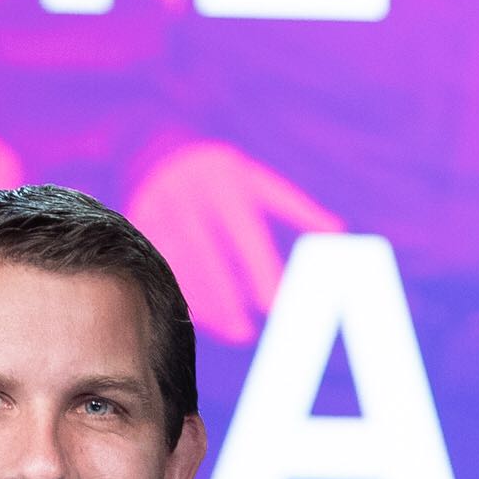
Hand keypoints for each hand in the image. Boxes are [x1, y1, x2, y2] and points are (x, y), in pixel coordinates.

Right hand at [127, 138, 343, 342]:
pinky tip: (205, 317)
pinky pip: (164, 266)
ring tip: (231, 331)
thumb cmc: (221, 172)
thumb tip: (338, 232)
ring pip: (183, 266)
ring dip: (206, 303)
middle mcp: (189, 195)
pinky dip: (186, 293)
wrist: (153, 144)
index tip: (273, 306)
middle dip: (227, 299)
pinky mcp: (140, 223)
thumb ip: (295, 208)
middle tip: (246, 334)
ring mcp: (161, 209)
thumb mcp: (257, 180)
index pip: (244, 235)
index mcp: (224, 182)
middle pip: (209, 257)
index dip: (258, 272)